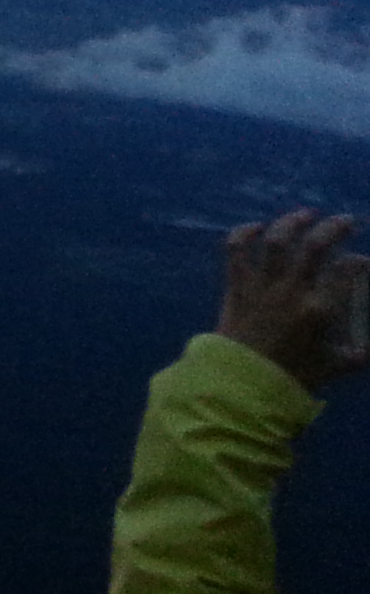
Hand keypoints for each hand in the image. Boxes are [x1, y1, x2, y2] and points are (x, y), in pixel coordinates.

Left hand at [216, 210, 369, 393]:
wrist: (245, 380)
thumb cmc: (294, 374)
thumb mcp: (337, 365)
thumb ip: (361, 350)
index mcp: (321, 310)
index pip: (346, 272)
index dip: (359, 262)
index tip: (363, 260)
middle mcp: (293, 290)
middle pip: (315, 246)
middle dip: (333, 228)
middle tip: (345, 221)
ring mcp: (262, 284)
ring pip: (277, 240)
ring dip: (293, 221)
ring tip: (307, 213)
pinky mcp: (237, 283)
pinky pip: (237, 249)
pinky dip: (245, 232)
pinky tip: (257, 226)